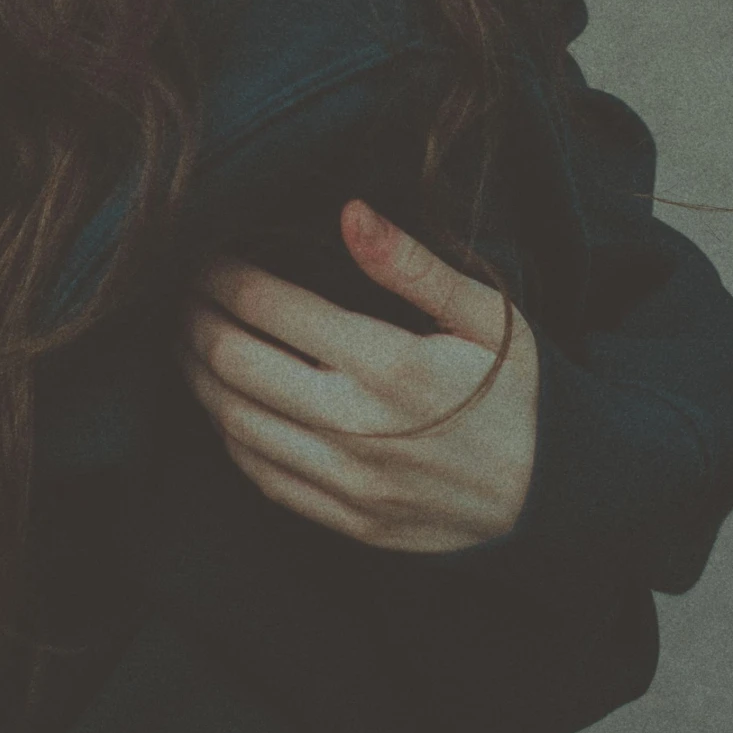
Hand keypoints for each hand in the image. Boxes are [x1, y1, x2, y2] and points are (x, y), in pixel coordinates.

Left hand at [173, 198, 539, 553]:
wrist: (556, 497)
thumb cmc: (518, 390)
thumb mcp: (487, 314)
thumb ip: (412, 264)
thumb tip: (349, 211)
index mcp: (390, 364)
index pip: (271, 308)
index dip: (222, 276)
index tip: (202, 253)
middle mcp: (357, 427)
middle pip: (236, 365)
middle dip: (194, 321)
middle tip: (176, 291)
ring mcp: (348, 482)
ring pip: (237, 424)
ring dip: (199, 377)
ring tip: (186, 340)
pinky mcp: (348, 521)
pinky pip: (263, 477)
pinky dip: (229, 435)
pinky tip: (224, 403)